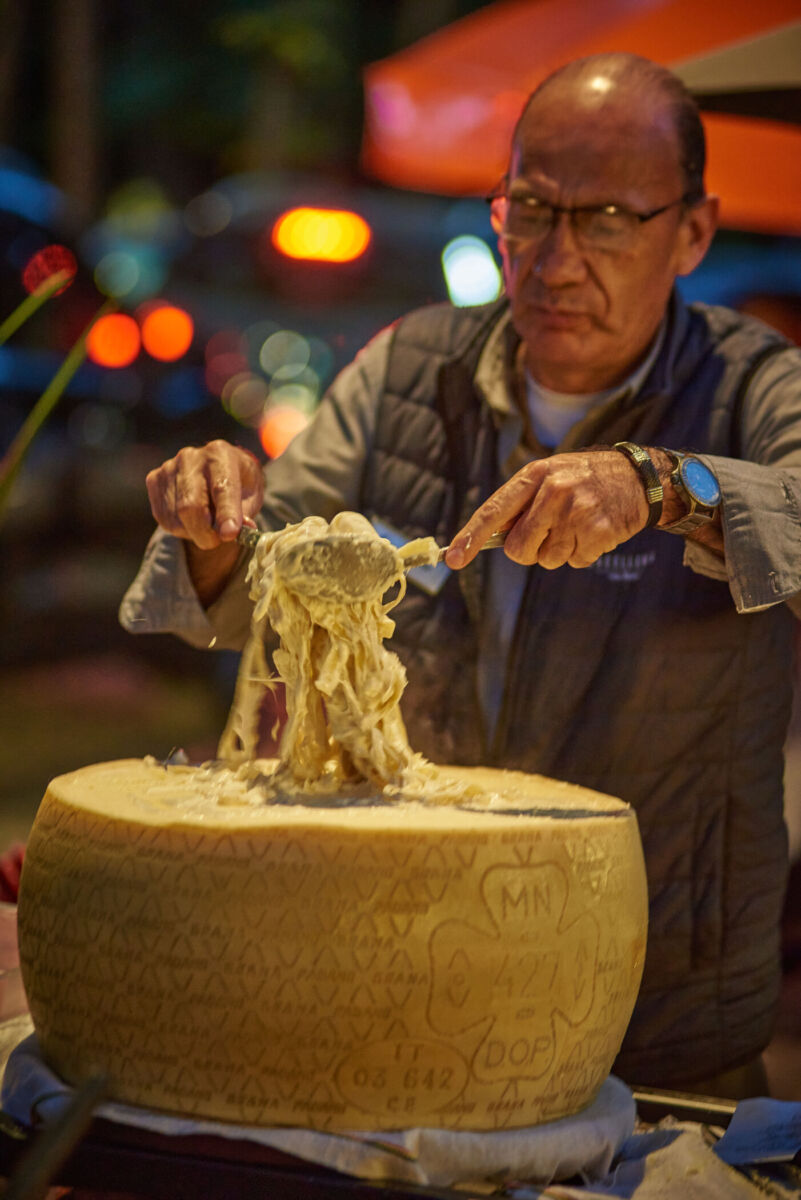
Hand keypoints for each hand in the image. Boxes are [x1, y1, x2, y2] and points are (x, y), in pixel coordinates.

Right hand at [146, 439, 263, 548]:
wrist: (217, 469)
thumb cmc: (239, 484)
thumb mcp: (252, 495)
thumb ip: (245, 514)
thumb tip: (232, 532)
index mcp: (220, 454)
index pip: (222, 488)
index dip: (226, 514)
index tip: (229, 534)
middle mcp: (191, 457)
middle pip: (190, 506)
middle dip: (205, 533)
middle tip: (216, 541)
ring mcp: (169, 467)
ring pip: (176, 518)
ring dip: (193, 533)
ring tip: (207, 525)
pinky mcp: (154, 480)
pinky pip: (164, 518)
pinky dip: (180, 529)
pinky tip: (192, 520)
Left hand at [445, 449, 648, 569]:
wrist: (637, 477)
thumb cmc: (584, 480)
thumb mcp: (550, 476)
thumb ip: (522, 504)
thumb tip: (492, 539)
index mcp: (535, 475)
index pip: (494, 511)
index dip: (471, 537)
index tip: (453, 559)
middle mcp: (553, 492)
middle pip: (519, 549)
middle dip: (530, 550)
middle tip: (549, 533)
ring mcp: (575, 513)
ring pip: (547, 559)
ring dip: (560, 551)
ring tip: (577, 526)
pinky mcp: (597, 532)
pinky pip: (575, 561)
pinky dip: (583, 553)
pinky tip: (594, 531)